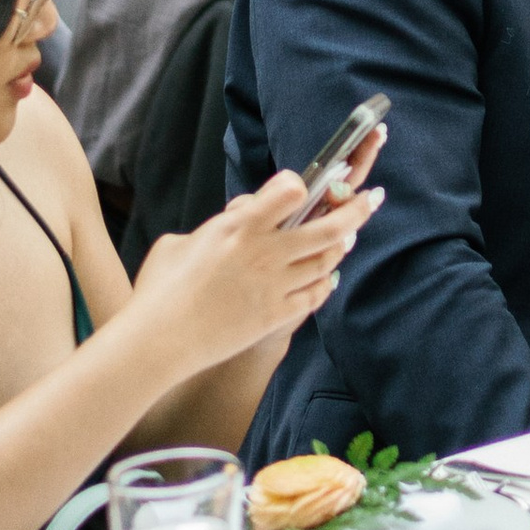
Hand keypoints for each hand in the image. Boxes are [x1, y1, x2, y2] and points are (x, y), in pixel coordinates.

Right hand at [128, 166, 381, 376]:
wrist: (159, 343)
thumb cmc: (158, 291)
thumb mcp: (177, 243)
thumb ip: (213, 228)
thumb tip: (234, 218)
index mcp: (238, 227)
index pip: (290, 190)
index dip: (300, 186)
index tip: (304, 187)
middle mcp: (264, 252)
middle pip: (328, 225)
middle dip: (356, 209)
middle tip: (371, 198)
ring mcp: (274, 285)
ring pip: (327, 259)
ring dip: (343, 245)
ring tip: (350, 237)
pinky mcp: (276, 315)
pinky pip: (315, 294)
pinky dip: (325, 283)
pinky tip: (328, 277)